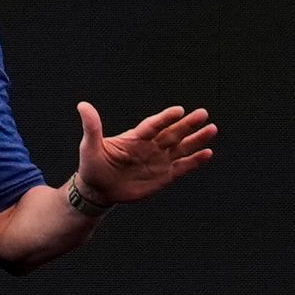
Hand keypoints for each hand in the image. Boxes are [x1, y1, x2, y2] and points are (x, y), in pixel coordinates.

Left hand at [74, 100, 217, 204]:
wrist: (98, 190)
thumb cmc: (93, 165)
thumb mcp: (89, 146)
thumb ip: (92, 127)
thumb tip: (82, 105)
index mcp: (135, 137)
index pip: (153, 125)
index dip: (165, 118)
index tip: (179, 111)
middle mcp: (150, 146)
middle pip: (172, 133)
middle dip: (188, 125)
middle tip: (204, 114)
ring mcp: (158, 160)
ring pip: (181, 148)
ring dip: (196, 139)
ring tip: (212, 129)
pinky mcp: (163, 176)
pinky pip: (182, 167)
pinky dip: (195, 161)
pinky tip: (208, 153)